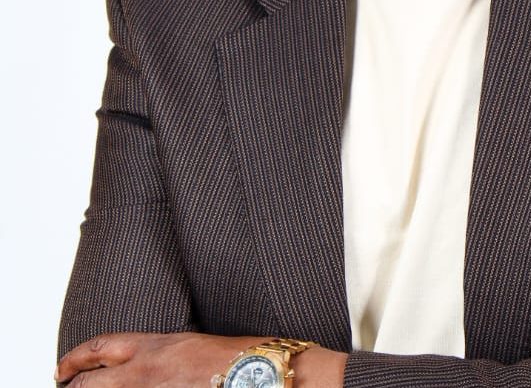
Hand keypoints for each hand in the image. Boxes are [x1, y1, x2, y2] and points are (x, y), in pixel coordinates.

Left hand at [55, 331, 346, 387]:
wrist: (269, 375)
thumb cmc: (243, 356)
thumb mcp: (195, 344)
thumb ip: (163, 353)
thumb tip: (143, 364)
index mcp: (157, 345)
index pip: (100, 348)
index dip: (75, 359)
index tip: (64, 368)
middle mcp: (148, 372)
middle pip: (88, 384)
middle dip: (73, 387)